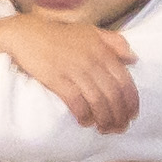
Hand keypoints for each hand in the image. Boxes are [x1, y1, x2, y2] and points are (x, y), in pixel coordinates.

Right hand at [0, 10, 139, 131]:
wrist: (27, 34)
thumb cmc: (61, 35)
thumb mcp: (91, 31)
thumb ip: (115, 42)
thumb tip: (134, 58)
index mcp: (103, 50)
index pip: (124, 80)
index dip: (131, 100)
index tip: (132, 115)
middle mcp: (92, 61)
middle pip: (113, 94)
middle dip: (119, 115)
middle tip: (120, 128)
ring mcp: (74, 70)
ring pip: (97, 101)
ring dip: (104, 119)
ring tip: (106, 130)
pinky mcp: (57, 80)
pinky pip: (76, 102)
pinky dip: (84, 115)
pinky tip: (85, 122)